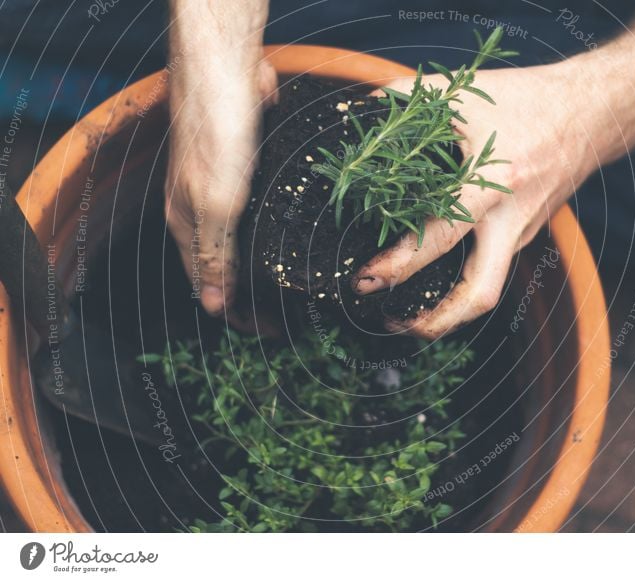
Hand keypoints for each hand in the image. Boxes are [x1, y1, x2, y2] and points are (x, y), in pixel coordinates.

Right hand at [165, 1, 272, 315]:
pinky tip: (296, 239)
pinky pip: (262, 212)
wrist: (226, 73)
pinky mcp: (249, 170)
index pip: (209, 286)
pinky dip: (275, 233)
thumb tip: (213, 306)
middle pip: (226, 267)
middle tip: (288, 317)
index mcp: (188, 226)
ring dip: (265, 267)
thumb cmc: (214, 137)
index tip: (270, 332)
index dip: (238, 313)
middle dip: (253, 296)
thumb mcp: (214, 205)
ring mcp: (226, 189)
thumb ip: (213, 253)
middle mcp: (204, 212)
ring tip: (296, 289)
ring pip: (245, 241)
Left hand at [353, 62, 606, 339]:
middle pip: (479, 295)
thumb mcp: (464, 92)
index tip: (367, 279)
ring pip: (486, 289)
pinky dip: (460, 281)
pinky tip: (431, 275)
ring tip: (408, 316)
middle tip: (392, 323)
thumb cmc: (525, 99)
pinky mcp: (524, 233)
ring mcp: (521, 232)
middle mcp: (509, 220)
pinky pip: (490, 266)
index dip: (399, 265)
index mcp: (492, 186)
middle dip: (434, 321)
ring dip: (449, 312)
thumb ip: (408, 96)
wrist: (590, 112)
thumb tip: (360, 109)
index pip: (440, 239)